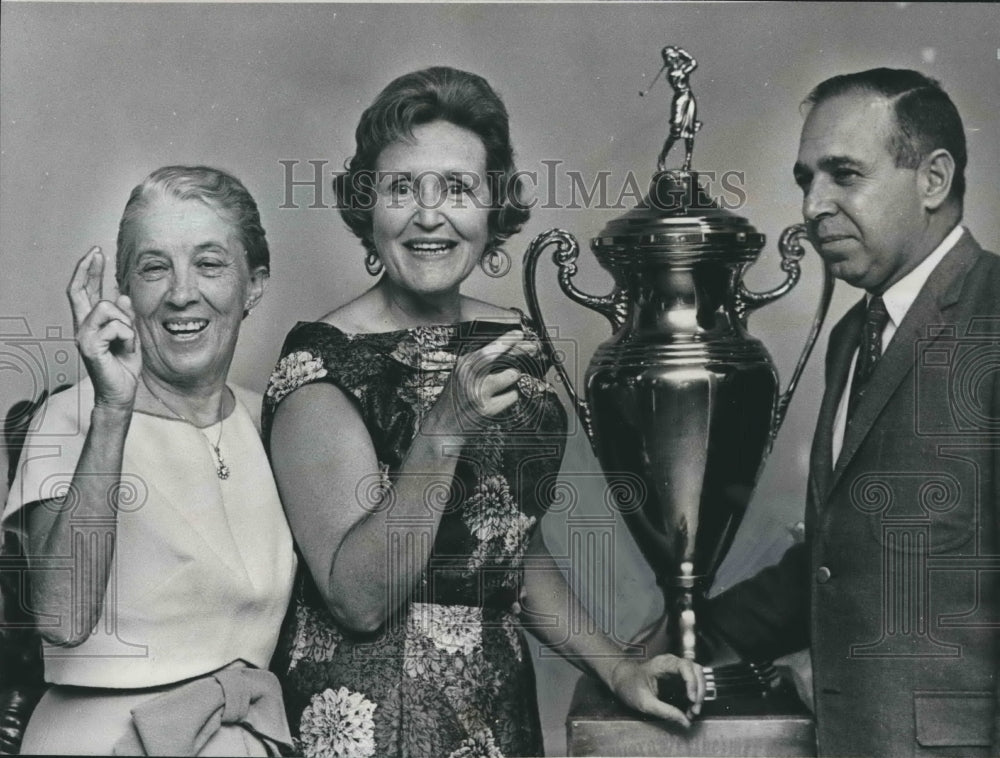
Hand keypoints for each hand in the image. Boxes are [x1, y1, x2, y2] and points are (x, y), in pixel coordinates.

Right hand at [67, 246, 141, 409]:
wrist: (121, 392)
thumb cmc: (124, 365)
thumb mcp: (130, 335)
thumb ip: (124, 317)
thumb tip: (122, 296)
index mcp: (91, 323)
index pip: (84, 292)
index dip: (88, 271)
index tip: (96, 253)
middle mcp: (82, 327)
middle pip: (78, 290)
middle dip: (87, 268)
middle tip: (97, 252)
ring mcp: (83, 336)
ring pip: (106, 308)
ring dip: (126, 322)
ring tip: (127, 340)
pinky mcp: (89, 347)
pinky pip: (115, 327)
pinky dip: (128, 336)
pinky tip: (125, 348)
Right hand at [447, 329, 537, 420]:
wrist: (444, 424)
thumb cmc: (457, 397)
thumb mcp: (462, 372)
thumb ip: (480, 360)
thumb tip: (507, 348)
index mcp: (465, 363)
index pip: (489, 347)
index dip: (506, 340)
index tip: (519, 334)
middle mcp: (471, 375)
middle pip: (502, 356)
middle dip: (521, 349)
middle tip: (533, 348)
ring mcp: (480, 392)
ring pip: (512, 374)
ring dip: (514, 376)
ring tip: (505, 382)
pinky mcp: (489, 409)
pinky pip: (512, 395)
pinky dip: (511, 396)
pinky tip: (500, 399)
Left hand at [609, 655, 705, 727]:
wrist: (621, 680)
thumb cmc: (629, 686)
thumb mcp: (645, 703)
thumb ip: (665, 712)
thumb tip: (685, 722)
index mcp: (663, 664)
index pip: (685, 666)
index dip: (692, 682)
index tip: (692, 699)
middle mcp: (672, 663)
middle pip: (696, 670)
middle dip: (699, 691)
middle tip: (695, 710)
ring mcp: (676, 669)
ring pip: (697, 676)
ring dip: (699, 694)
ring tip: (693, 711)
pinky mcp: (677, 677)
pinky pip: (692, 684)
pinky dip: (695, 697)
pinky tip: (689, 710)